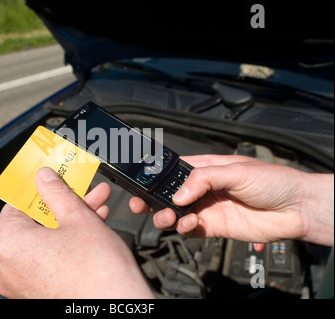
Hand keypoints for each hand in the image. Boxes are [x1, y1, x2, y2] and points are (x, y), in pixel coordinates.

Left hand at [0, 167, 153, 298]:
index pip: (17, 203)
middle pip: (33, 222)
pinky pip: (46, 259)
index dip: (40, 188)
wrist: (115, 308)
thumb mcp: (78, 218)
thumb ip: (57, 192)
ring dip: (69, 222)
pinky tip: (89, 230)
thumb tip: (45, 178)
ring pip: (43, 240)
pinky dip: (65, 243)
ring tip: (95, 207)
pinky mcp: (35, 292)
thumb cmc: (96, 273)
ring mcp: (20, 282)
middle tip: (82, 191)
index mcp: (6, 243)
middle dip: (62, 204)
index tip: (51, 179)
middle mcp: (6, 266)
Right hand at [130, 155, 333, 245]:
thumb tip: (179, 194)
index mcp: (206, 168)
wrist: (296, 208)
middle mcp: (203, 189)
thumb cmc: (273, 180)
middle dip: (153, 199)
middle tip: (141, 204)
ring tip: (169, 216)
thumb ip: (204, 180)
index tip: (142, 182)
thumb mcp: (236, 170)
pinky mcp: (214, 227)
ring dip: (166, 215)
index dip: (156, 177)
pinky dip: (184, 228)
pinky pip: (190, 230)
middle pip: (169, 194)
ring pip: (176, 213)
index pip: (174, 171)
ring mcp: (207, 208)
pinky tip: (189, 223)